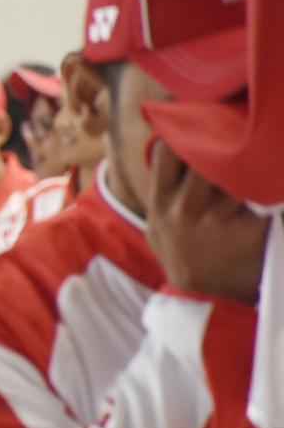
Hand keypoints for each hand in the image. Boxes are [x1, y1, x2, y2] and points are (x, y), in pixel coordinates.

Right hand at [146, 142, 268, 305]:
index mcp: (161, 205)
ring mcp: (218, 219)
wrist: (207, 300)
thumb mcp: (157, 229)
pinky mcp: (250, 230)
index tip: (201, 127)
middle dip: (223, 143)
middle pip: (206, 156)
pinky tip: (270, 183)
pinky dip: (270, 186)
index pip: (169, 152)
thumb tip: (167, 150)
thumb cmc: (182, 258)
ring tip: (258, 155)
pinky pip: (263, 194)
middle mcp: (185, 209)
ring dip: (250, 161)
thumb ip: (161, 194)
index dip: (186, 134)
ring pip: (237, 171)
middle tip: (239, 134)